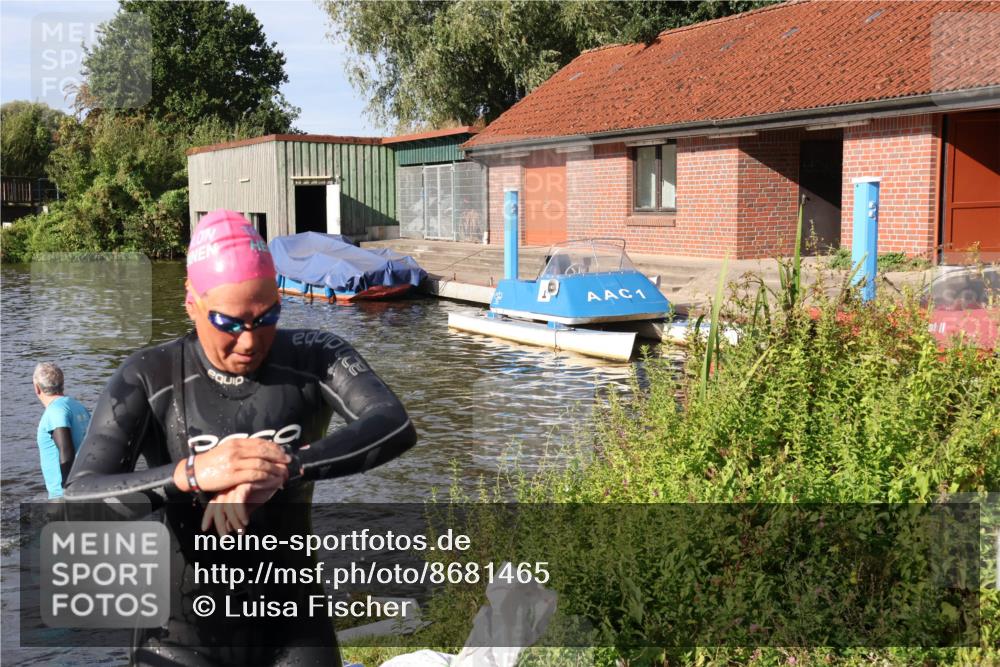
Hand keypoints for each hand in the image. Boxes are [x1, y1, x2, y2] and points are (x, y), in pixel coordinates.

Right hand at [173, 438, 289, 493]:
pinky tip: (273, 480)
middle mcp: (237, 450)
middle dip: (279, 457)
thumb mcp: (227, 449)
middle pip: (264, 452)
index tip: (283, 452)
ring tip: (283, 473)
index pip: (260, 442)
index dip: (275, 447)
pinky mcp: (233, 475)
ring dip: (275, 469)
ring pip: (262, 464)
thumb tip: (260, 449)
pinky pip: (255, 475)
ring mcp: (235, 463)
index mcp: (236, 442)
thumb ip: (242, 448)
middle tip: (287, 462)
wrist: (195, 472)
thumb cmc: (212, 461)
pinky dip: (267, 477)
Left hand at [200, 475, 284, 535]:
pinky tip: (246, 521)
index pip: (213, 503)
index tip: (205, 528)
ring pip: (228, 506)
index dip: (208, 516)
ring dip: (234, 522)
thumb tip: (229, 528)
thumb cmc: (265, 486)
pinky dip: (241, 513)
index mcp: (228, 488)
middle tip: (225, 538)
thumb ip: (239, 513)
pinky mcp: (246, 482)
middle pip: (218, 506)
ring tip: (241, 532)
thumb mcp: (251, 503)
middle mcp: (230, 485)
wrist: (279, 473)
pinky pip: (239, 501)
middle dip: (220, 524)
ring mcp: (237, 483)